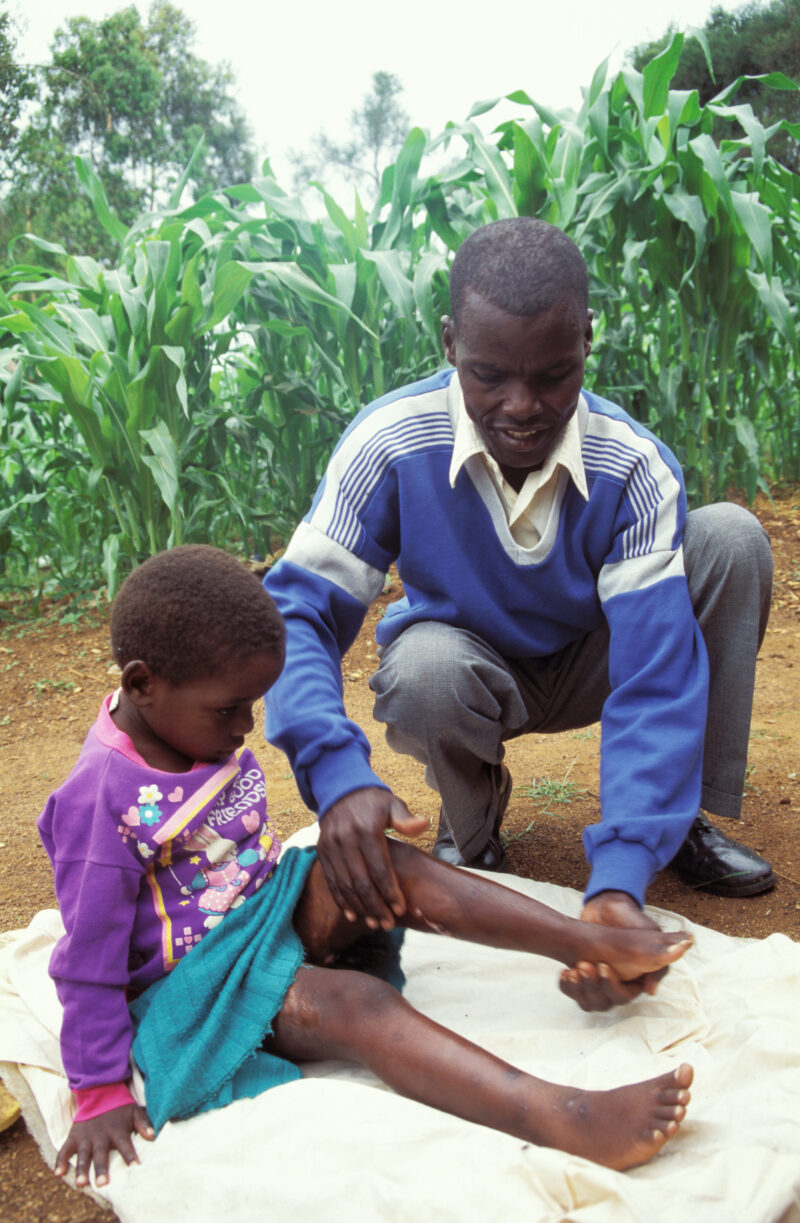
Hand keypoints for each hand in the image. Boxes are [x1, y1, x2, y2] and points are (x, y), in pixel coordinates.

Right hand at [54, 1103, 153, 1186]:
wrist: (99, 1091)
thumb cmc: (119, 1106)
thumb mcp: (135, 1111)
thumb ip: (143, 1124)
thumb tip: (152, 1136)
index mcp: (117, 1131)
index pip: (125, 1145)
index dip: (130, 1156)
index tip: (135, 1167)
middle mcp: (101, 1136)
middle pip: (101, 1154)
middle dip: (102, 1169)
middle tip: (102, 1184)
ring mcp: (86, 1137)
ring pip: (83, 1155)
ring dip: (82, 1169)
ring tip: (81, 1183)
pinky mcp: (74, 1136)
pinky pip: (65, 1150)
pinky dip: (60, 1161)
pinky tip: (58, 1173)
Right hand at [316, 787, 427, 929]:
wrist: (340, 789)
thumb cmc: (372, 801)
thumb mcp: (391, 804)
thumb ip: (405, 818)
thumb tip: (423, 825)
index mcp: (366, 830)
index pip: (379, 869)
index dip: (390, 892)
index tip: (400, 909)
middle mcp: (346, 840)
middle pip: (361, 882)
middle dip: (376, 906)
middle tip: (388, 924)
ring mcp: (331, 847)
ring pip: (345, 885)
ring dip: (360, 907)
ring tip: (374, 923)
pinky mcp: (322, 851)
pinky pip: (331, 880)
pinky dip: (341, 900)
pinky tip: (353, 915)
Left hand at [560, 890, 666, 1012]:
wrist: (605, 908)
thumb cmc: (629, 922)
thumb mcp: (648, 935)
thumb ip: (659, 956)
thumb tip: (654, 986)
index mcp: (636, 981)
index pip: (624, 997)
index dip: (611, 985)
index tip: (601, 966)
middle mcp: (619, 986)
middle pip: (605, 1002)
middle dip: (593, 984)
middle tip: (584, 964)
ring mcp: (600, 984)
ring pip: (590, 1002)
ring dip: (580, 987)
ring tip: (573, 969)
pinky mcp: (584, 979)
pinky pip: (575, 994)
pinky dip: (568, 986)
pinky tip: (565, 973)